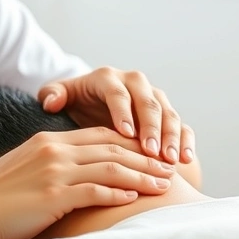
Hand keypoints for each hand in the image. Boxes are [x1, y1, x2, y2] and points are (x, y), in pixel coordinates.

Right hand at [0, 127, 174, 238]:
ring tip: (164, 184)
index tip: (151, 153)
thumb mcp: (22, 170)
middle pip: (112, 147)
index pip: (99, 135)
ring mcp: (54, 171)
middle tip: (169, 167)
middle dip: (145, 157)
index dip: (130, 142)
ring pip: (111, 167)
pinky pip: (96, 190)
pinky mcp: (54, 195)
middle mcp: (54, 150)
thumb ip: (48, 165)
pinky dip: (119, 193)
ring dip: (142, 176)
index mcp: (47, 141)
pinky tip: (135, 198)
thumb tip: (68, 175)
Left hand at [38, 67, 195, 164]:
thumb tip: (51, 102)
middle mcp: (136, 83)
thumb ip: (52, 95)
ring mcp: (155, 99)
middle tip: (152, 151)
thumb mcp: (61, 97)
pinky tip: (186, 161)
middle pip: (148, 102)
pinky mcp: (168, 115)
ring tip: (171, 160)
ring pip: (169, 114)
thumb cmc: (75, 104)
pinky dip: (187, 142)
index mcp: (108, 78)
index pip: (118, 92)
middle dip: (152, 128)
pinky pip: (183, 126)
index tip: (125, 132)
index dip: (122, 111)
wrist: (94, 106)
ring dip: (172, 137)